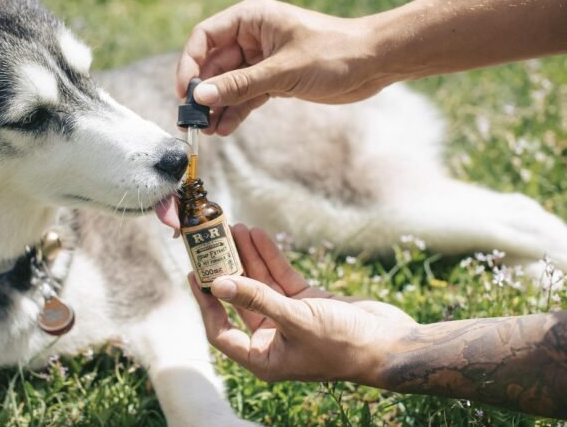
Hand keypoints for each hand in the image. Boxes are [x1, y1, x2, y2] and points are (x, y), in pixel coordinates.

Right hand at [176, 0, 386, 135]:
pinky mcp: (274, 78)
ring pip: (228, 83)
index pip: (205, 37)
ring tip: (207, 131)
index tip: (185, 92)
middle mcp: (252, 36)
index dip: (190, 64)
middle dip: (203, 92)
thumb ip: (240, 85)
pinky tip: (225, 129)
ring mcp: (262, 59)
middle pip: (213, 64)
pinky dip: (236, 111)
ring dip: (217, 106)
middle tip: (192, 120)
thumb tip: (201, 97)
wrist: (374, 63)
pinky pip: (246, 95)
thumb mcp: (282, 70)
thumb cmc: (335, 52)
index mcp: (252, 18)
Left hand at [189, 224, 416, 383]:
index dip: (206, 303)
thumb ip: (257, 299)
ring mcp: (289, 319)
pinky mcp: (307, 302)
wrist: (390, 343)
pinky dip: (270, 257)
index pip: (221, 331)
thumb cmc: (344, 344)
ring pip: (260, 284)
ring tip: (235, 228)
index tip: (196, 275)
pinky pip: (281, 277)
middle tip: (212, 243)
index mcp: (264, 358)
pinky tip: (258, 235)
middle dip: (227, 270)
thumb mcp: (296, 320)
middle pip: (239, 300)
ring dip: (248, 257)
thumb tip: (219, 284)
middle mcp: (272, 339)